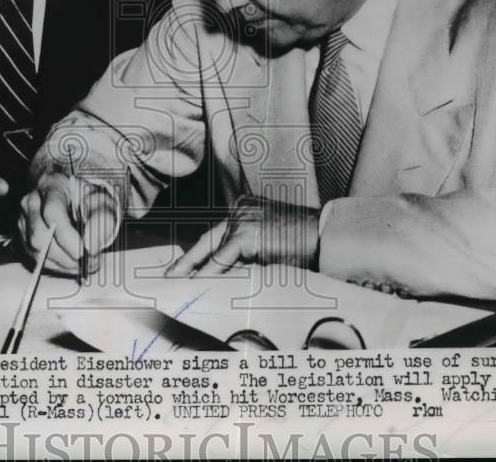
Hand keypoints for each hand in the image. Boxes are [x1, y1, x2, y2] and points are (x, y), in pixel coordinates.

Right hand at [18, 172, 120, 275]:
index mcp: (51, 184)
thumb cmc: (87, 196)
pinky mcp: (22, 237)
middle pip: (40, 236)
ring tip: (85, 264)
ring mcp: (22, 220)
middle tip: (92, 262)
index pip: (52, 213)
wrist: (74, 195)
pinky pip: (35, 259)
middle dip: (68, 256)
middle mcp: (31, 201)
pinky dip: (57, 266)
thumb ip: (101, 218)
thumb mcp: (101, 199)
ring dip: (63, 264)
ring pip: (36, 251)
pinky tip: (73, 263)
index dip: (68, 237)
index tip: (86, 251)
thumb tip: (91, 246)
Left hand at [165, 195, 319, 277]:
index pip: (216, 235)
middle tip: (168, 276)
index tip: (184, 266)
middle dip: (187, 261)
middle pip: (207, 241)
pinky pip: (220, 261)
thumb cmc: (306, 244)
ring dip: (194, 272)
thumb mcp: (270, 244)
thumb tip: (227, 274)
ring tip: (177, 286)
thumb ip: (248, 252)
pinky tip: (197, 287)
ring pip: (211, 252)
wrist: (326, 237)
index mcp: (245, 209)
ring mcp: (241, 220)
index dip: (198, 254)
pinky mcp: (244, 234)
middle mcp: (239, 210)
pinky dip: (208, 276)